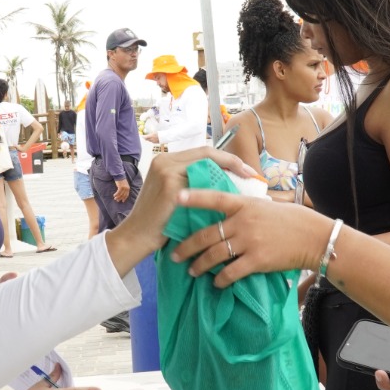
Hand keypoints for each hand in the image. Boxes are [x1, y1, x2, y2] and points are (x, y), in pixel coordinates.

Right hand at [103, 147, 259, 275]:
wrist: (137, 237)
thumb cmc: (158, 222)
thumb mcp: (175, 196)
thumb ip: (192, 183)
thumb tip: (225, 182)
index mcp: (165, 160)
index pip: (202, 152)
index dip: (226, 158)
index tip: (245, 170)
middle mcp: (164, 160)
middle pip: (207, 152)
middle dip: (233, 161)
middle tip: (252, 174)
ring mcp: (166, 170)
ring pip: (206, 163)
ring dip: (229, 172)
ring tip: (247, 182)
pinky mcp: (170, 184)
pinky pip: (202, 182)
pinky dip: (220, 187)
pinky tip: (233, 196)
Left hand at [169, 187, 330, 287]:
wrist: (315, 237)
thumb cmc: (293, 220)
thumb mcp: (267, 205)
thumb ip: (246, 207)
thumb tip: (229, 208)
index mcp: (246, 204)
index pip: (215, 199)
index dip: (194, 198)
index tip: (176, 198)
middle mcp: (244, 222)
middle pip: (207, 234)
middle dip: (187, 246)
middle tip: (174, 254)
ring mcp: (250, 242)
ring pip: (215, 255)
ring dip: (200, 265)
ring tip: (192, 271)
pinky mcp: (257, 260)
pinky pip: (232, 272)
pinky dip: (221, 280)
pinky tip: (216, 283)